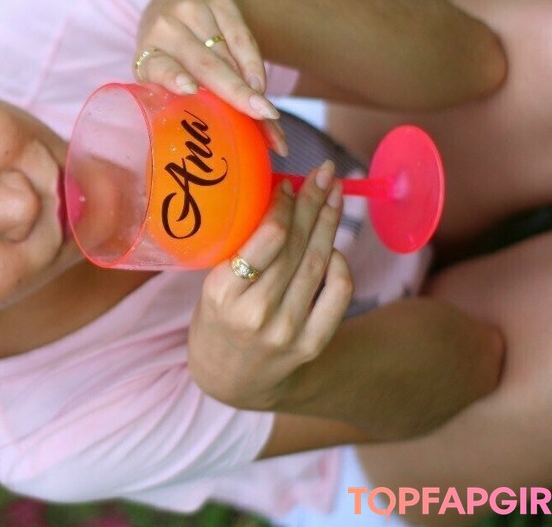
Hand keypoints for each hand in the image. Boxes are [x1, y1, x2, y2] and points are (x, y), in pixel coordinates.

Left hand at [135, 0, 287, 155]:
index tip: (189, 90)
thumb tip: (216, 146)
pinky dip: (255, 64)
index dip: (174, 77)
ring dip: (251, 86)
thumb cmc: (171, 54)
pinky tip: (261, 86)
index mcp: (147, 55)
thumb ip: (181, 100)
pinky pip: (243, 38)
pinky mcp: (220, 1)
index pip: (160, 67)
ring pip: (229, 54)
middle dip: (235, 92)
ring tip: (267, 115)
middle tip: (261, 116)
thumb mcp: (164, 74)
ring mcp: (193, 10)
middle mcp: (166, 28)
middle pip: (206, 65)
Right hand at [186, 160, 352, 409]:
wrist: (233, 379)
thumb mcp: (212, 288)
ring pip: (317, 262)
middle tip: (324, 173)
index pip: (265, 240)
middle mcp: (256, 313)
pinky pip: (337, 292)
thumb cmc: (219, 321)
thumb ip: (241, 252)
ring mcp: (287, 330)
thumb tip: (279, 194)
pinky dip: (339, 263)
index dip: (283, 205)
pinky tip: (333, 244)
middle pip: (295, 246)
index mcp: (222, 295)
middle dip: (312, 203)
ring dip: (329, 222)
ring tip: (336, 194)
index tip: (289, 183)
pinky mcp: (312, 343)